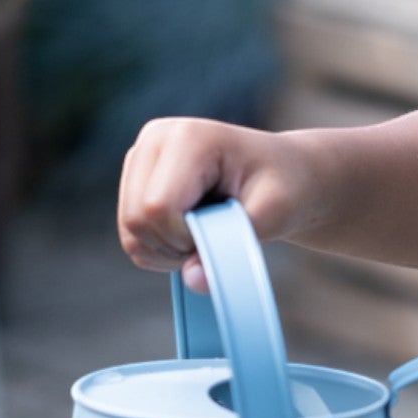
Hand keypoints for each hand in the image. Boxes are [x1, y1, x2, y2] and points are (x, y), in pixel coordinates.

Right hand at [118, 118, 323, 292]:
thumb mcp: (274, 215)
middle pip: (136, 220)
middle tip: (218, 237)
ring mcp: (141, 156)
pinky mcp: (136, 178)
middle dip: (176, 245)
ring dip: (169, 249)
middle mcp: (156, 139)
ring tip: (209, 233)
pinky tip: (193, 232)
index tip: (224, 233)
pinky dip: (161, 248)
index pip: (157, 207)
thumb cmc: (286, 188)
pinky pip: (131, 234)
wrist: (287, 175)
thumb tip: (194, 280)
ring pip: (129, 230)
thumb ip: (232, 247)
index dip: (186, 237)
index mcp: (189, 137)